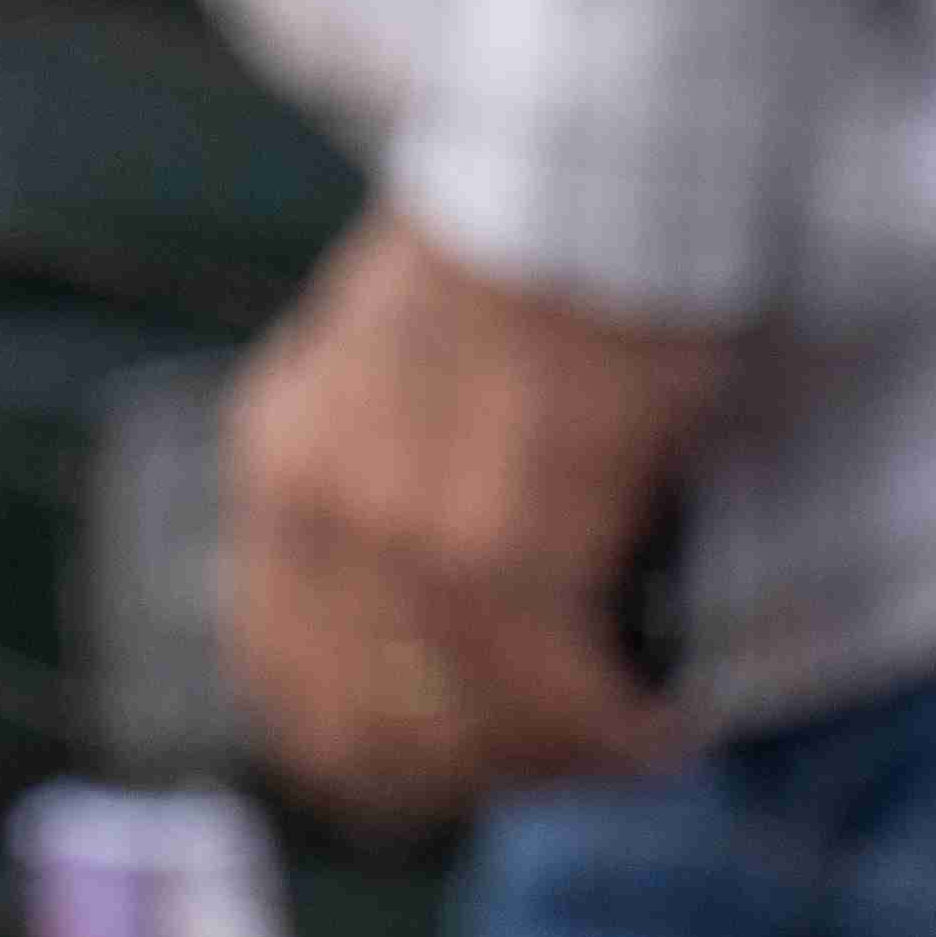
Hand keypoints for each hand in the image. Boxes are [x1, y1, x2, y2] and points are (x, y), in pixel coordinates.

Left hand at [216, 209, 731, 823]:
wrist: (590, 165)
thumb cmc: (531, 253)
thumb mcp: (399, 359)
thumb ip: (392, 467)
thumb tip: (435, 605)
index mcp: (275, 466)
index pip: (281, 685)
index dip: (371, 757)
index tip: (463, 764)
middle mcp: (312, 515)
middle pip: (366, 730)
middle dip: (476, 772)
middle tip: (571, 757)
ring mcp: (394, 535)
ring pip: (463, 724)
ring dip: (560, 759)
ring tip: (635, 742)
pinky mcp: (498, 537)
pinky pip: (542, 688)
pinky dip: (608, 728)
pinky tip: (660, 722)